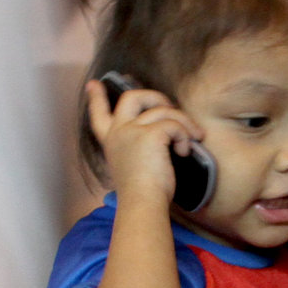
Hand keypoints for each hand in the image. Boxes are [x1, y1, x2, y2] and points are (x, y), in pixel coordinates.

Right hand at [86, 78, 202, 203]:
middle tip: (170, 106)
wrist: (142, 203)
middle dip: (154, 95)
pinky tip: (185, 151)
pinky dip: (185, 135)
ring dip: (183, 121)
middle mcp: (118, 132)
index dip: (97, 98)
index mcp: (111, 141)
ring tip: (193, 137)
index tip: (95, 85)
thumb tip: (163, 133)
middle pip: (132, 96)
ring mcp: (131, 130)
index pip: (99, 114)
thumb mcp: (132, 164)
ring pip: (163, 109)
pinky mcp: (150, 134)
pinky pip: (174, 124)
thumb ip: (137, 146)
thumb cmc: (142, 192)